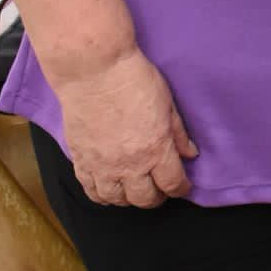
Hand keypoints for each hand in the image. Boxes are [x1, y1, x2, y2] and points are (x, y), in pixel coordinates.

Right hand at [56, 45, 198, 205]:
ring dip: (128, 199)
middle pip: (145, 199)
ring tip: (134, 191)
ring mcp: (103, 165)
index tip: (183, 187)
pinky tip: (108, 190)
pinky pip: (90, 190)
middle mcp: (130, 165)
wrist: (94, 70)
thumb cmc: (134, 79)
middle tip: (160, 190)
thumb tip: (190, 154)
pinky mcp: (81, 160)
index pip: (172, 184)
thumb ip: (179, 133)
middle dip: (156, 198)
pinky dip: (101, 195)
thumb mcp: (167, 103)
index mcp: (156, 150)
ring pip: (117, 199)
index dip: (181, 189)